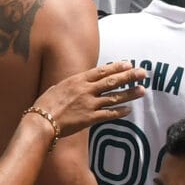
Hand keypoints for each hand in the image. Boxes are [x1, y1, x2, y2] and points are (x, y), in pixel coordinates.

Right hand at [30, 61, 144, 139]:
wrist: (41, 121)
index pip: (101, 71)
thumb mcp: (56, 88)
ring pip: (114, 97)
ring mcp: (89, 104)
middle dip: (129, 76)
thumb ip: (69, 85)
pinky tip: (129, 110)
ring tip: (142, 90)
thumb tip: (73, 84)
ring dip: (130, 94)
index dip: (116, 67)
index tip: (128, 63)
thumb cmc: (44, 104)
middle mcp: (85, 90)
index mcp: (77, 80)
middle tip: (143, 72)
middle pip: (112, 81)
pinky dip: (120, 112)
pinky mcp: (90, 118)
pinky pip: (109, 114)